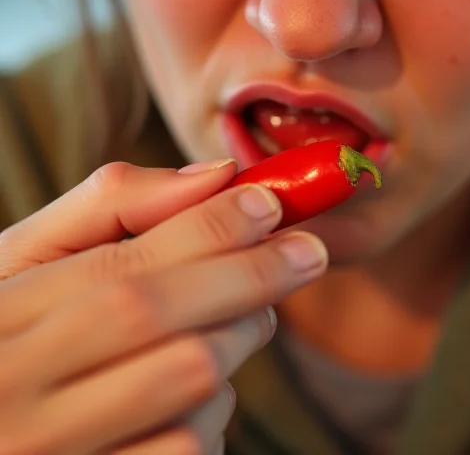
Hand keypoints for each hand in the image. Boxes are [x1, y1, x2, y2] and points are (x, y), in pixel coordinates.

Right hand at [0, 161, 328, 453]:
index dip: (209, 231)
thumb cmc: (16, 328)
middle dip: (249, 277)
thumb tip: (218, 176)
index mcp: (2, 318)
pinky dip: (217, 409)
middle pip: (162, 325)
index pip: (122, 270)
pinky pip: (190, 449)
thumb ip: (113, 205)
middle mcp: (16, 396)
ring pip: (188, 388)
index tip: (269, 203)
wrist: (3, 417)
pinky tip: (201, 389)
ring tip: (244, 316)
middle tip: (306, 253)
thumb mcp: (33, 256)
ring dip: (237, 340)